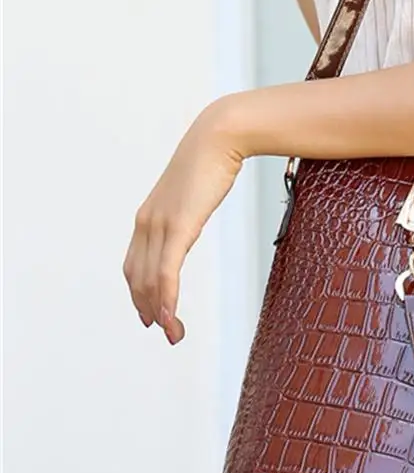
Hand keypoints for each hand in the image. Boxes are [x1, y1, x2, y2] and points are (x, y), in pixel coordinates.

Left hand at [123, 99, 244, 344]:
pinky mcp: (177, 227)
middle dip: (149, 309)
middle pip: (139, 278)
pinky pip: (166, 272)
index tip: (152, 315)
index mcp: (149, 217)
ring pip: (150, 280)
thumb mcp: (195, 192)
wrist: (218, 137)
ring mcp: (159, 225)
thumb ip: (189, 208)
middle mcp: (147, 223)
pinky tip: (171, 318)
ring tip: (174, 335)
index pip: (136, 265)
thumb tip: (196, 214)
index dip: (140, 294)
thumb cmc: (212, 160)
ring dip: (160, 312)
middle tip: (167, 334)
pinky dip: (166, 299)